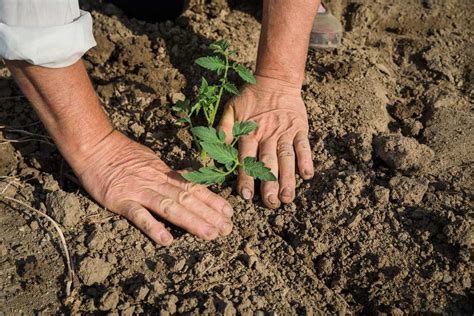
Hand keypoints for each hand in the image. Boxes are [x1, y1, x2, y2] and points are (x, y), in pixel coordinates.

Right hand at [77, 131, 233, 245]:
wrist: (95, 146)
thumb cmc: (122, 153)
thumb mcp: (152, 159)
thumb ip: (169, 173)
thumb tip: (188, 178)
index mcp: (164, 173)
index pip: (193, 187)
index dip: (212, 200)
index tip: (229, 211)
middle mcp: (157, 182)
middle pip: (188, 199)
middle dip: (210, 215)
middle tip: (228, 229)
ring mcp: (139, 191)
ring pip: (170, 207)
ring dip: (192, 222)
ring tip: (209, 235)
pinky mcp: (121, 200)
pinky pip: (139, 215)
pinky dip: (153, 227)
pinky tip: (166, 240)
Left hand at [219, 75, 313, 207]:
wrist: (275, 80)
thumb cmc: (251, 97)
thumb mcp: (231, 109)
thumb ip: (223, 129)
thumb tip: (213, 149)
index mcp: (249, 133)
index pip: (246, 159)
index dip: (246, 178)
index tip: (246, 196)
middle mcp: (267, 135)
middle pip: (268, 163)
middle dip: (269, 185)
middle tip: (271, 203)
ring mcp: (285, 132)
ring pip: (286, 158)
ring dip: (288, 179)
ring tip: (288, 198)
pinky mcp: (299, 128)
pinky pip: (303, 146)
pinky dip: (306, 160)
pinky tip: (307, 176)